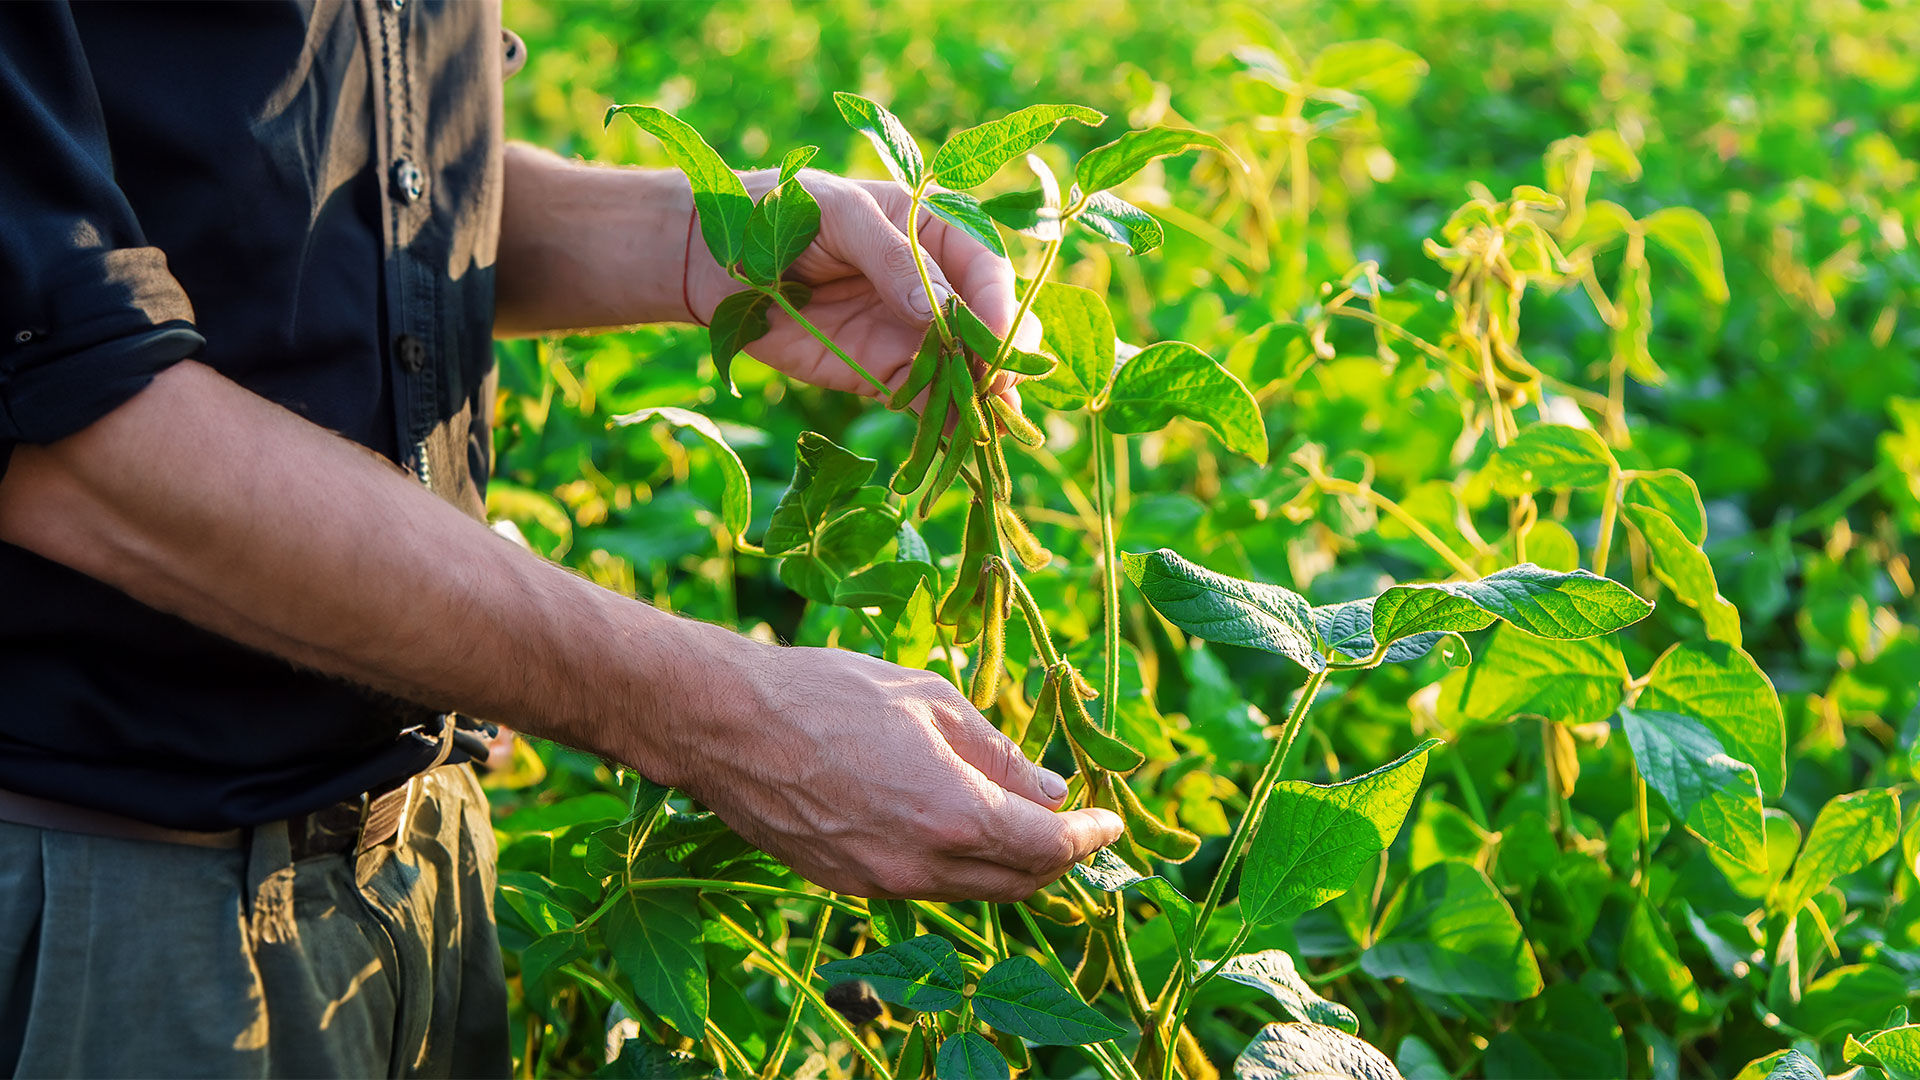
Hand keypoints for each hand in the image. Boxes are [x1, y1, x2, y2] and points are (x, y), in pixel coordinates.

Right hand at [645, 637, 1121, 900]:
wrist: (726, 725)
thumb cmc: (828, 694)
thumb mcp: (932, 700)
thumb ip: (999, 753)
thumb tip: (1051, 788)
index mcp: (955, 814)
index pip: (1049, 847)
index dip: (1089, 836)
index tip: (1109, 820)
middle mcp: (923, 865)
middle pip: (1018, 883)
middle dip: (1056, 858)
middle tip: (1074, 824)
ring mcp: (881, 882)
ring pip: (971, 891)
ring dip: (1007, 865)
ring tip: (1022, 824)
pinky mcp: (846, 883)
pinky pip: (924, 885)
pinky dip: (957, 866)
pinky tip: (955, 827)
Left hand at [682, 170, 1041, 403]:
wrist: (716, 262)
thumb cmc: (777, 213)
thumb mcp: (839, 215)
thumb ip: (891, 257)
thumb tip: (937, 312)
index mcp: (934, 233)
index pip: (987, 271)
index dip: (1000, 308)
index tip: (1000, 342)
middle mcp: (935, 286)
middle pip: (990, 326)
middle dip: (1002, 358)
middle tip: (997, 389)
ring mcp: (912, 335)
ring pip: (966, 371)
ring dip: (981, 400)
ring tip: (988, 429)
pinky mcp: (884, 374)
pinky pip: (926, 402)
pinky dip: (944, 425)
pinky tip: (957, 446)